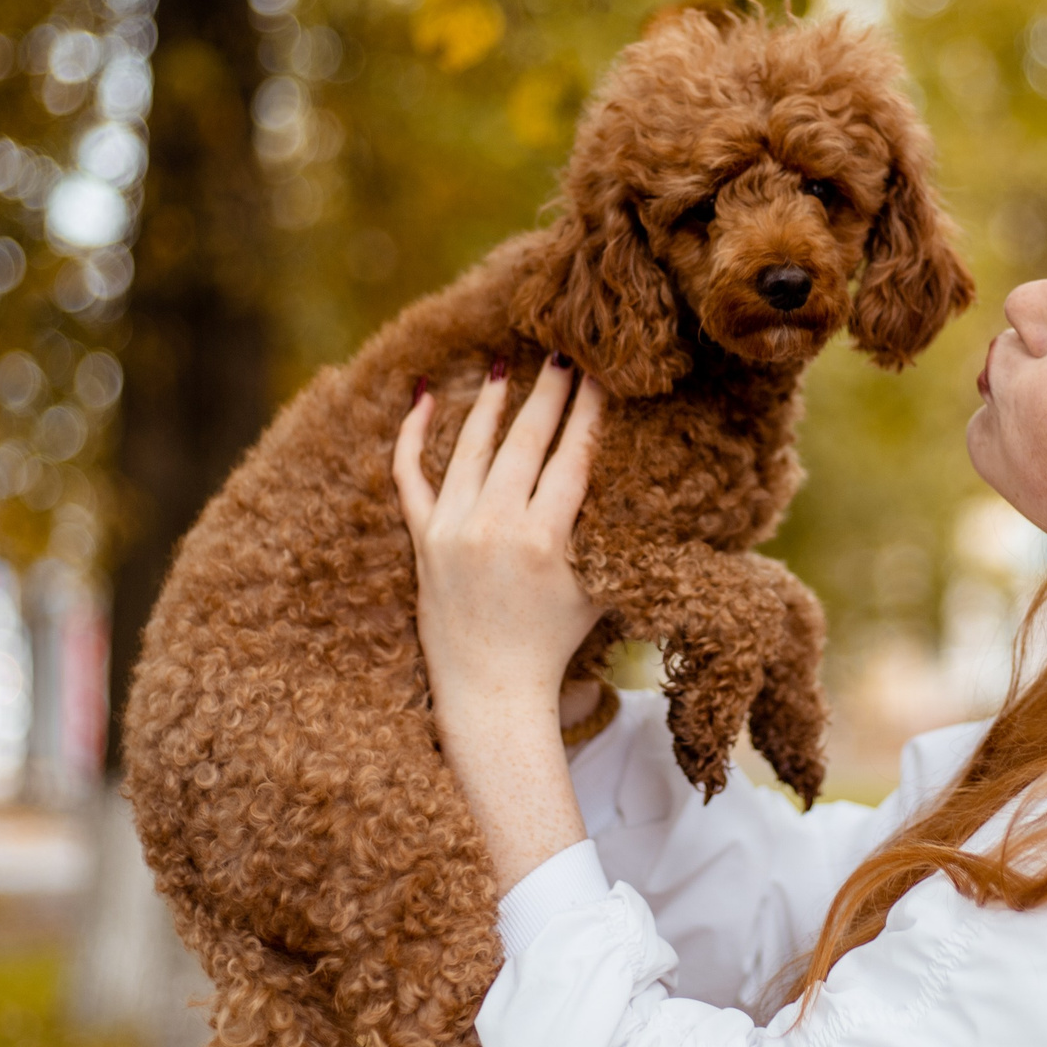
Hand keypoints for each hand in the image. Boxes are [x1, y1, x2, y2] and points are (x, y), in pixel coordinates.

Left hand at [394, 356, 606, 892]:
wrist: (489, 692)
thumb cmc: (554, 642)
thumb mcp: (595, 587)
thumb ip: (607, 533)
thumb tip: (636, 480)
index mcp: (544, 540)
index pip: (571, 457)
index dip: (588, 412)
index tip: (600, 376)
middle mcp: (495, 528)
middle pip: (526, 442)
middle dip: (548, 394)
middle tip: (564, 355)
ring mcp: (452, 531)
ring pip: (471, 449)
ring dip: (493, 404)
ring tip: (509, 365)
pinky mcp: (422, 541)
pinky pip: (410, 476)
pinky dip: (413, 435)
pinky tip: (425, 397)